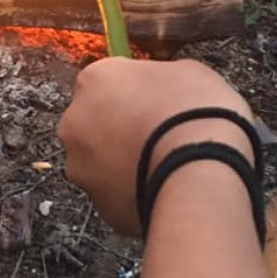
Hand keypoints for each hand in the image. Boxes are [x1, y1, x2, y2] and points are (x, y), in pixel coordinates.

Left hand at [57, 57, 253, 235]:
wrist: (201, 175)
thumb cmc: (198, 115)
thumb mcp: (188, 72)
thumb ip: (158, 78)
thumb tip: (161, 92)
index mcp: (94, 80)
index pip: (103, 80)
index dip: (132, 92)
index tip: (154, 100)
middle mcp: (75, 122)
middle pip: (94, 122)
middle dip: (119, 128)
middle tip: (158, 135)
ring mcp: (81, 168)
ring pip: (100, 162)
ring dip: (123, 163)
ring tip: (164, 166)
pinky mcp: (98, 205)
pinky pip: (115, 195)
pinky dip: (133, 193)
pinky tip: (163, 189)